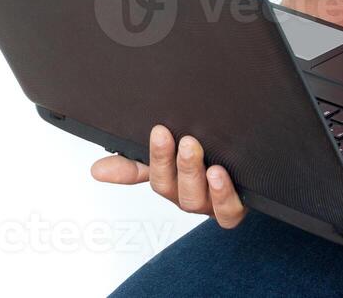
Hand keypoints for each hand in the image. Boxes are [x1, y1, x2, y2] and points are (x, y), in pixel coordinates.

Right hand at [90, 124, 246, 228]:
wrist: (245, 168)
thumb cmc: (203, 159)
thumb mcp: (167, 155)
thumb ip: (134, 162)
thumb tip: (96, 170)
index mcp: (169, 182)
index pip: (153, 174)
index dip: (155, 156)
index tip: (160, 130)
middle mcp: (187, 195)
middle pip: (173, 188)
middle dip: (176, 163)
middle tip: (184, 139)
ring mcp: (210, 203)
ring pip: (196, 199)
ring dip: (195, 174)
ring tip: (198, 151)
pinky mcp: (234, 208)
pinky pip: (227, 212)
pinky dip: (222, 195)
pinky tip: (220, 175)